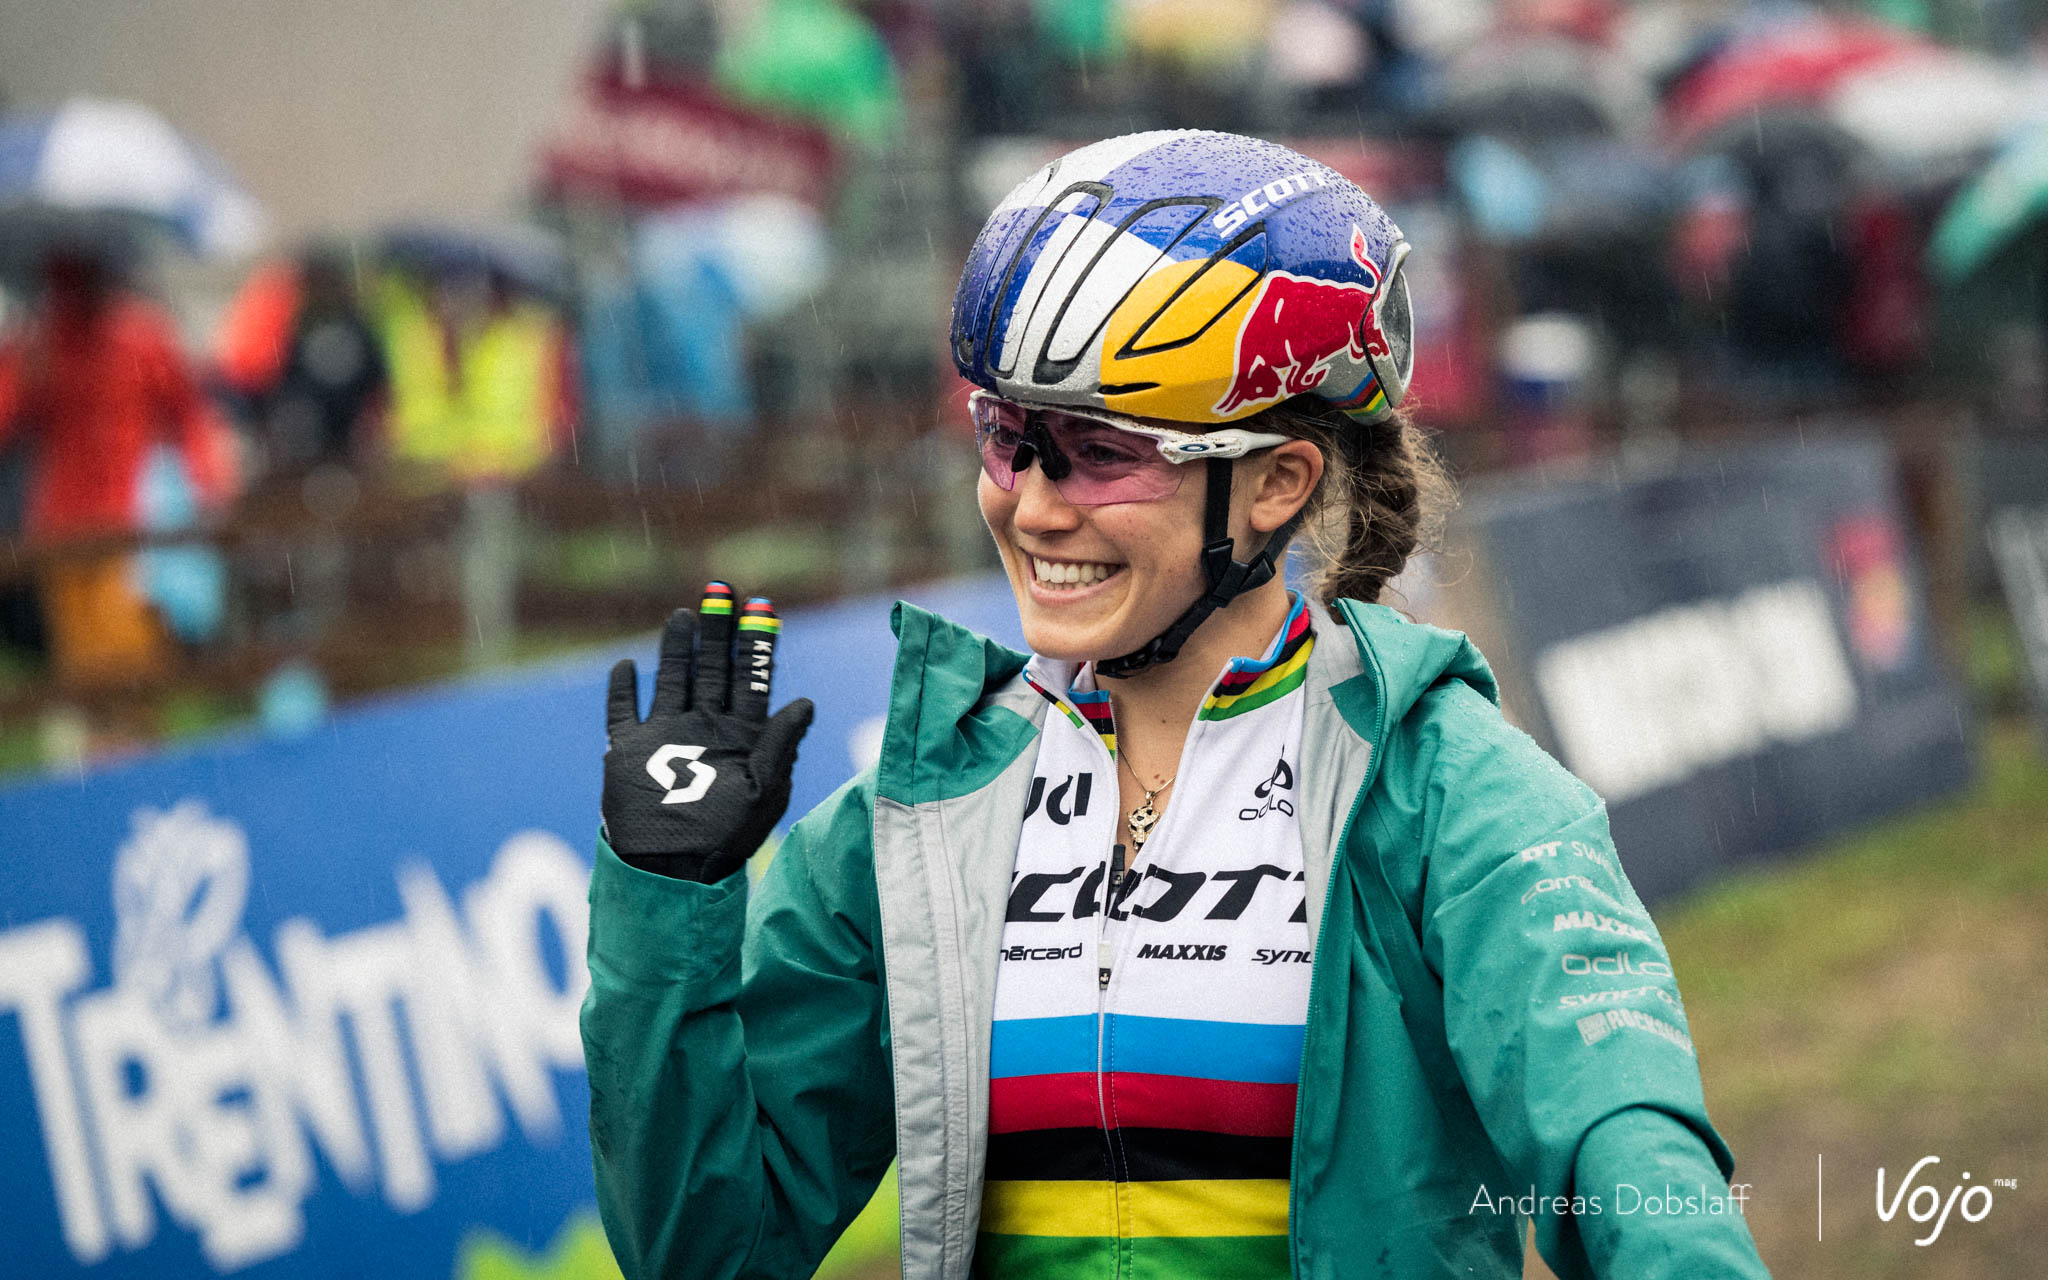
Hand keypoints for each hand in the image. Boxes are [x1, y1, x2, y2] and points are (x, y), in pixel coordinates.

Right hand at [602, 582, 814, 881]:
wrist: (673, 870)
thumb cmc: (727, 837)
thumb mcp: (764, 789)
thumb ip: (781, 744)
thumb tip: (806, 702)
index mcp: (741, 735)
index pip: (751, 678)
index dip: (757, 643)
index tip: (763, 607)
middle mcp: (705, 729)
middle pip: (712, 669)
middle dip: (718, 631)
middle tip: (721, 590)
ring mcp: (666, 737)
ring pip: (671, 680)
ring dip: (676, 649)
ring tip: (683, 615)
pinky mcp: (629, 752)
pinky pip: (623, 714)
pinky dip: (622, 691)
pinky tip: (625, 666)